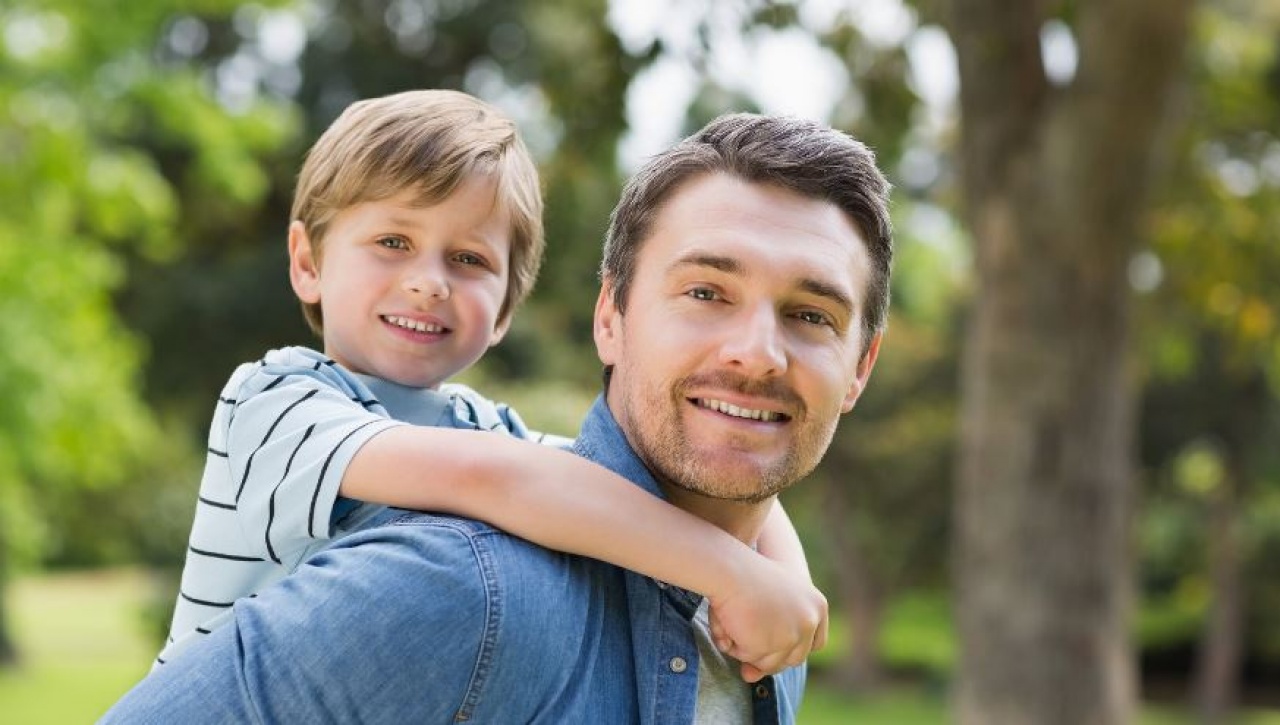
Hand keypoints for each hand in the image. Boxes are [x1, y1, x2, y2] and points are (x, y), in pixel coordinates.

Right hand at [705, 554, 827, 681]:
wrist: (730, 566)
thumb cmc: (743, 577)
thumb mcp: (766, 604)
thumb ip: (767, 639)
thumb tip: (751, 677)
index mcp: (817, 605)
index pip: (815, 642)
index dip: (795, 648)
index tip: (777, 646)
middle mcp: (810, 621)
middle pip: (794, 659)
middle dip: (769, 657)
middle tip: (747, 642)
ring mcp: (792, 635)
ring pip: (770, 663)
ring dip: (749, 652)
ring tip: (732, 624)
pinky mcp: (771, 645)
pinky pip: (749, 658)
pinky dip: (735, 648)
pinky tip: (726, 626)